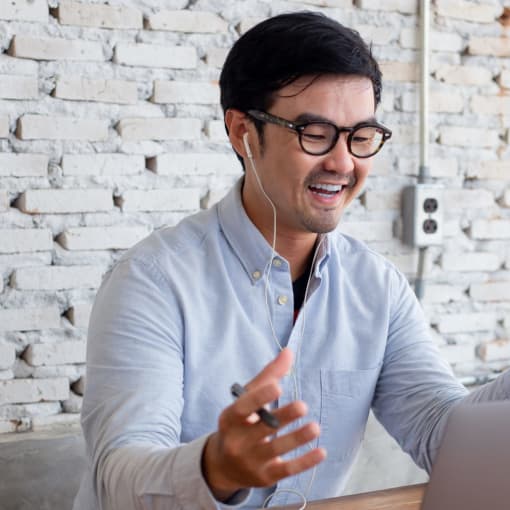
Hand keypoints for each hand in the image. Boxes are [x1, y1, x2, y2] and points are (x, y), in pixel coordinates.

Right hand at [201, 348, 325, 500]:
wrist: (223, 466)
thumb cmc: (240, 423)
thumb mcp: (247, 401)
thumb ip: (268, 377)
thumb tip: (289, 352)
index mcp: (230, 419)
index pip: (243, 407)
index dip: (260, 397)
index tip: (278, 386)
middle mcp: (237, 441)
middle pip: (262, 428)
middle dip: (283, 417)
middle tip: (302, 406)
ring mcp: (251, 461)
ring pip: (276, 449)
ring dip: (297, 438)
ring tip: (315, 427)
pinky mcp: (265, 477)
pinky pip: (287, 469)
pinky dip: (305, 461)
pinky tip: (321, 451)